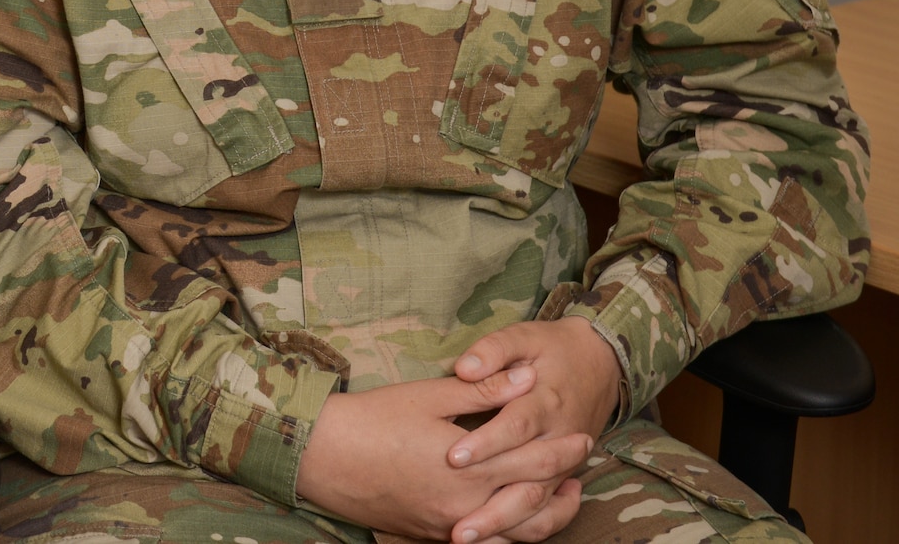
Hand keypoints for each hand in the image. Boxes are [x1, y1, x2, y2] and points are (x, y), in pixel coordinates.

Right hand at [296, 366, 592, 541]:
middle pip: (534, 503)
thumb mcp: (429, 397)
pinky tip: (514, 517)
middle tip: (582, 465)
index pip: (536, 462)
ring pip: (515, 535)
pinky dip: (509, 534)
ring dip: (545, 517)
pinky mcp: (432, 537)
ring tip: (561, 498)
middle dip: (562, 482)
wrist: (321, 456)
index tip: (585, 438)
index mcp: (470, 470)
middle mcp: (466, 507)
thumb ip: (484, 391)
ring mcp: (449, 528)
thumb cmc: (373, 420)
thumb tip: (529, 379)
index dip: (565, 450)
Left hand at [445, 317, 622, 542]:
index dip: (485, 443)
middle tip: (458, 527)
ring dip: (504, 523)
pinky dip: (522, 526)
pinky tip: (490, 538)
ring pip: (539, 503)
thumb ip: (494, 351)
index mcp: (546, 401)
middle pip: (529, 480)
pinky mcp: (562, 475)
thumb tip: (465, 367)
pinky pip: (546, 509)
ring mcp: (564, 462)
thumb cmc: (552, 348)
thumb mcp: (523, 336)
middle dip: (493, 507)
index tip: (452, 458)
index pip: (515, 427)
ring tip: (466, 539)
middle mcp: (559, 438)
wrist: (601, 361)